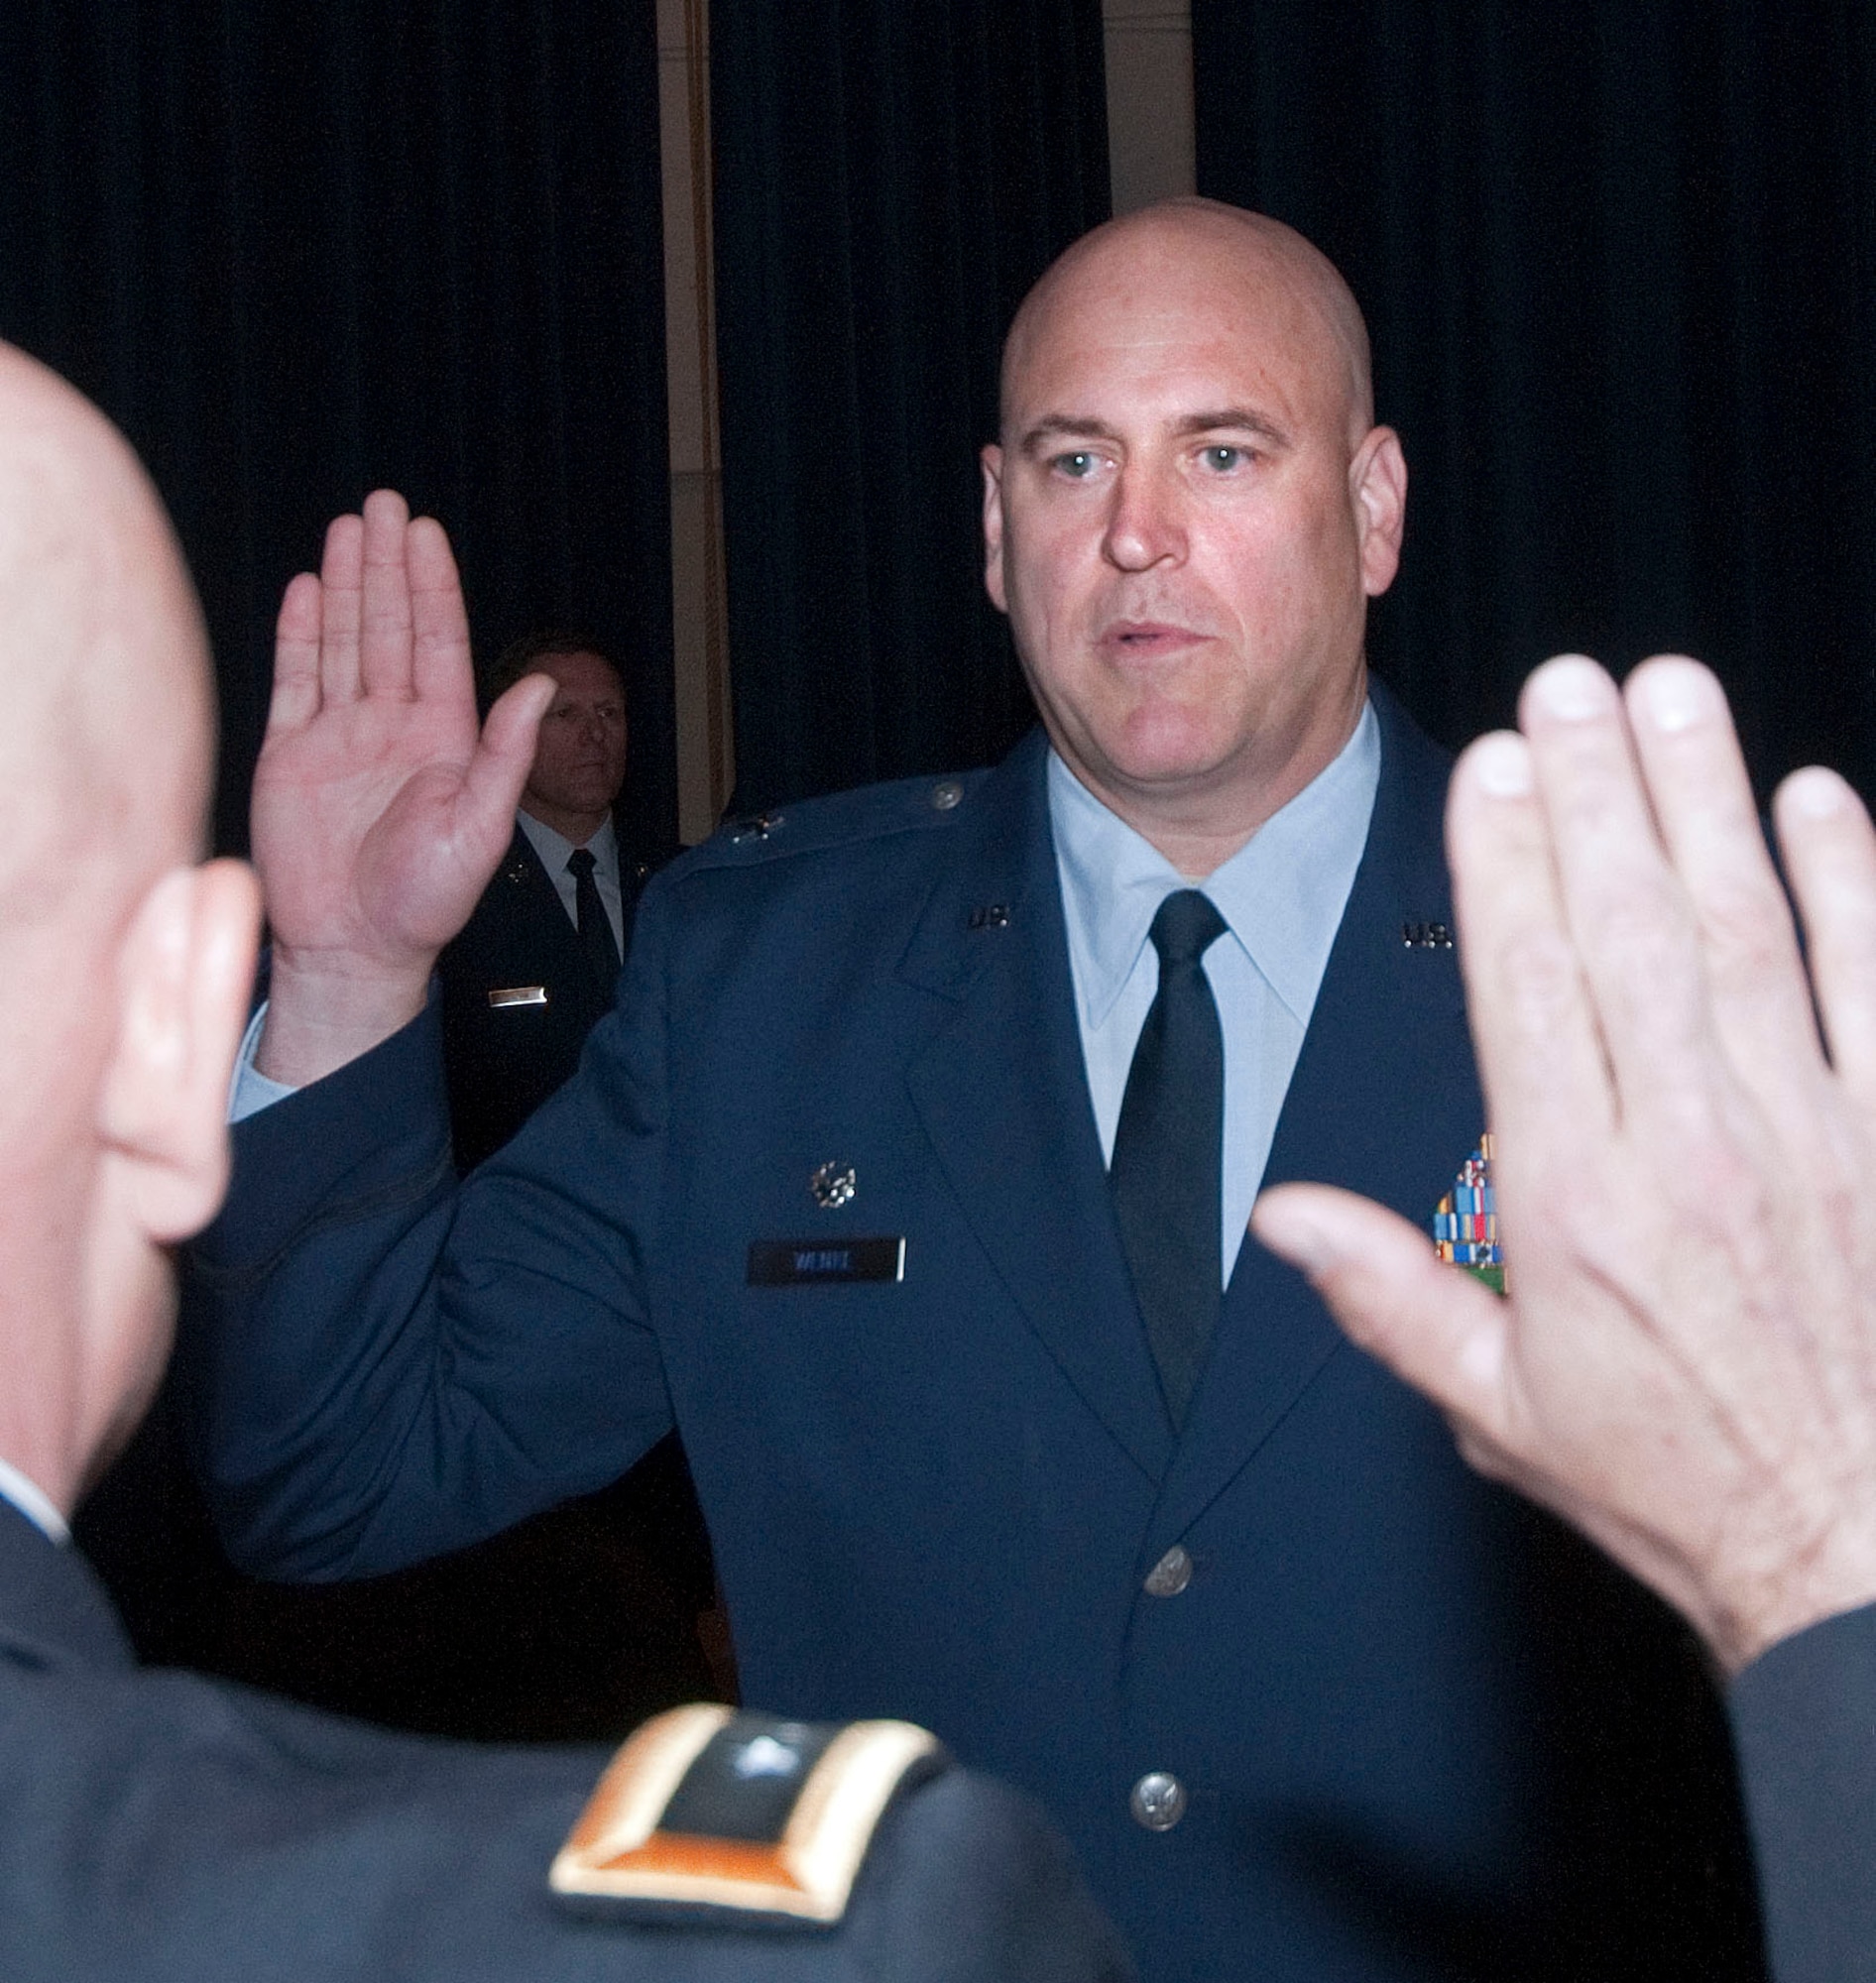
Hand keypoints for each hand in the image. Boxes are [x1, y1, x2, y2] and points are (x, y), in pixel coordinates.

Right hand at [250, 492, 553, 1083]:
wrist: (354, 948)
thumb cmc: (426, 900)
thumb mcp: (481, 828)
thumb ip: (505, 754)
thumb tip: (538, 686)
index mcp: (444, 738)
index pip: (437, 644)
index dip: (431, 586)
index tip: (423, 531)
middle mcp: (392, 726)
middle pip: (389, 628)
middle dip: (387, 567)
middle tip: (383, 504)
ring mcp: (339, 736)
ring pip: (343, 643)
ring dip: (347, 587)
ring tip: (348, 528)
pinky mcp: (289, 755)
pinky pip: (295, 682)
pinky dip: (300, 635)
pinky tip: (308, 590)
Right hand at [1253, 654, 1875, 1671]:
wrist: (1859, 1547)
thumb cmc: (1673, 1476)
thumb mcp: (1496, 1405)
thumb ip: (1386, 1296)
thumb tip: (1281, 1214)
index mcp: (1574, 1204)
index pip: (1530, 993)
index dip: (1506, 865)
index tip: (1492, 766)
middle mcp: (1688, 1146)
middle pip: (1630, 931)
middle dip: (1594, 793)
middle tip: (1569, 682)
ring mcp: (1809, 1133)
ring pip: (1750, 933)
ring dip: (1708, 802)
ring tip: (1672, 693)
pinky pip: (1874, 989)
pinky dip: (1853, 888)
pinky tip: (1817, 800)